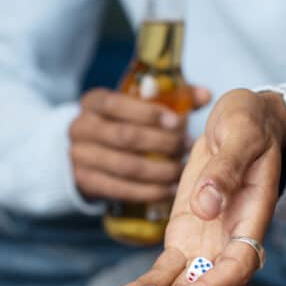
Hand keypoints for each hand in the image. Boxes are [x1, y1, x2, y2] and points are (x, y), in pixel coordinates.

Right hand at [70, 86, 210, 202]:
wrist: (87, 152)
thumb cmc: (122, 123)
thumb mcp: (138, 104)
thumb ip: (172, 96)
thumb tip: (206, 94)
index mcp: (93, 102)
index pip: (117, 104)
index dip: (148, 113)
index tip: (178, 122)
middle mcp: (80, 127)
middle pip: (124, 136)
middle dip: (160, 143)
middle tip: (185, 146)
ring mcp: (80, 157)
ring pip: (125, 166)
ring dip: (158, 170)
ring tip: (181, 169)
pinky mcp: (86, 183)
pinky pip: (121, 190)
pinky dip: (149, 191)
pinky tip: (170, 190)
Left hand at [100, 89, 285, 285]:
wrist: (244, 123)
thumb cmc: (248, 125)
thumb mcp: (241, 134)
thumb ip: (225, 170)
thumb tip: (205, 205)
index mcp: (252, 223)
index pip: (233, 272)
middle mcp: (231, 247)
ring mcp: (206, 250)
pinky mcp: (184, 244)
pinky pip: (161, 277)